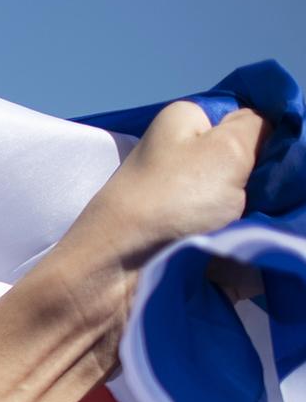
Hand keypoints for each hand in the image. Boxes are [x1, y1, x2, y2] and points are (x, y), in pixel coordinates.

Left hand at [34, 99, 266, 327]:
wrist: (116, 286)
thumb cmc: (167, 205)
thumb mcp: (225, 146)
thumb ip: (259, 124)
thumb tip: (274, 123)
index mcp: (186, 123)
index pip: (249, 115)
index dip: (275, 133)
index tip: (285, 156)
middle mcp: (185, 161)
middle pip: (256, 164)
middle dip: (274, 181)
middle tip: (277, 196)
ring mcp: (191, 208)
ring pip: (254, 205)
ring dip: (266, 218)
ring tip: (258, 229)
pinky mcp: (197, 249)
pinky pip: (243, 243)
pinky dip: (254, 249)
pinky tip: (258, 254)